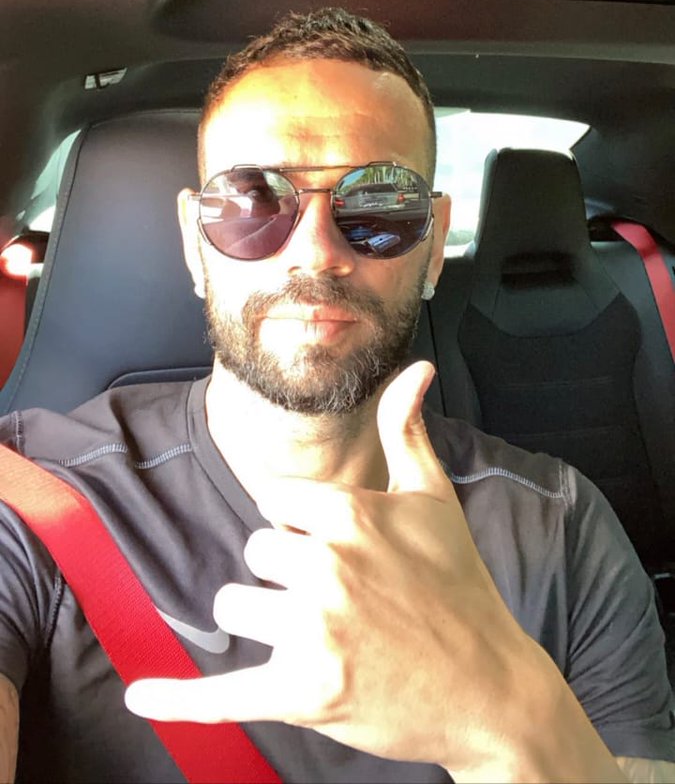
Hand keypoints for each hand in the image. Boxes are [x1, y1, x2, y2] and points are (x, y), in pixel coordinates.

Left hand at [125, 362, 551, 775]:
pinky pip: (224, 691)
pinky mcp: (304, 693)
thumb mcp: (434, 500)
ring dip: (266, 623)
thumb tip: (413, 368)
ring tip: (324, 638)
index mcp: (349, 513)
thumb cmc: (460, 588)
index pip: (275, 503)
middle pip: (254, 554)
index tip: (340, 553)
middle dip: (284, 577)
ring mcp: (314, 631)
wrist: (491, 690)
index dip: (302, 529)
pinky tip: (141, 696)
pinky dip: (180, 699)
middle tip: (341, 603)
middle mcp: (327, 565)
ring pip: (237, 607)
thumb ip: (406, 430)